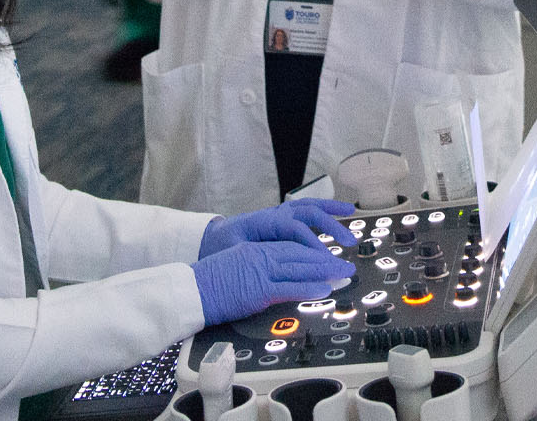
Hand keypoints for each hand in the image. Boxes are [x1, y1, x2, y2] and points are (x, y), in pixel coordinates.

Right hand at [190, 241, 354, 325]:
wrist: (191, 290)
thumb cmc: (209, 283)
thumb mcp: (234, 267)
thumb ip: (253, 267)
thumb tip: (271, 277)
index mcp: (253, 249)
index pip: (288, 247)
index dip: (311, 252)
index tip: (326, 257)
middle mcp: (259, 255)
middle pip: (299, 254)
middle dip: (324, 260)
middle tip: (344, 265)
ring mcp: (260, 270)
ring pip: (299, 267)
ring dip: (324, 271)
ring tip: (343, 274)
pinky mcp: (259, 288)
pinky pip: (290, 286)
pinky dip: (309, 287)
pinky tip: (324, 288)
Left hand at [199, 198, 356, 257]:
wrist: (212, 237)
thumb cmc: (221, 246)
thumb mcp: (233, 252)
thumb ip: (254, 256)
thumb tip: (272, 267)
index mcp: (262, 221)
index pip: (294, 229)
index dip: (311, 243)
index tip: (326, 260)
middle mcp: (274, 215)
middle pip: (305, 212)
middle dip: (329, 224)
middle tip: (348, 241)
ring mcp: (279, 215)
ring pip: (308, 207)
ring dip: (330, 209)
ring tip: (350, 212)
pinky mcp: (283, 220)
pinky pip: (306, 212)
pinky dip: (323, 211)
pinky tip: (339, 214)